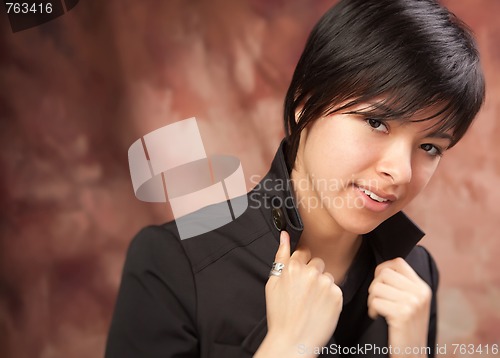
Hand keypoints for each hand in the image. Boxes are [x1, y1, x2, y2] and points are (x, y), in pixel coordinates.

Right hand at [255, 231, 342, 357]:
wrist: (293, 341)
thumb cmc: (280, 315)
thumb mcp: (272, 284)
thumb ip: (280, 256)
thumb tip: (284, 236)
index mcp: (292, 267)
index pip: (303, 252)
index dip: (301, 264)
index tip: (299, 274)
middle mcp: (310, 272)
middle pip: (317, 262)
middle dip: (312, 273)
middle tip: (304, 292)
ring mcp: (325, 284)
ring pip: (327, 276)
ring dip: (322, 285)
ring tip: (312, 302)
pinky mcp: (337, 295)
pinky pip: (335, 289)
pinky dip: (330, 297)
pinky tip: (319, 307)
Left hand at [368, 258, 431, 356]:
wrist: (413, 353)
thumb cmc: (406, 327)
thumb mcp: (412, 302)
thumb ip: (403, 285)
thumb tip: (383, 268)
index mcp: (422, 287)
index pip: (398, 262)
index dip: (383, 269)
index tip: (380, 283)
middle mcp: (420, 292)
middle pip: (384, 273)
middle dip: (374, 285)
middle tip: (377, 299)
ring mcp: (413, 303)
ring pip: (377, 287)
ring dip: (372, 299)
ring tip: (378, 309)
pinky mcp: (402, 314)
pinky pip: (375, 302)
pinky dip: (372, 310)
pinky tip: (378, 317)